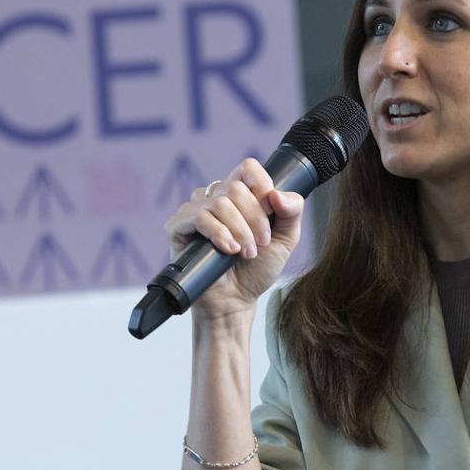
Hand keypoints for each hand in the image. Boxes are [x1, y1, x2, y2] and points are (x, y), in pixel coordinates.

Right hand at [162, 158, 304, 320]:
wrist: (236, 301)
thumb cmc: (257, 269)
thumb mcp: (285, 240)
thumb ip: (291, 212)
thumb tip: (278, 194)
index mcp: (239, 196)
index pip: (247, 168)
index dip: (261, 184)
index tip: (271, 210)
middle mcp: (214, 198)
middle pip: (235, 188)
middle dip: (254, 219)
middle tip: (259, 244)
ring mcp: (194, 211)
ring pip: (219, 203)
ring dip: (239, 231)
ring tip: (245, 253)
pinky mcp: (178, 228)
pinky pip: (198, 217)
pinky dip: (219, 233)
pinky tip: (227, 250)